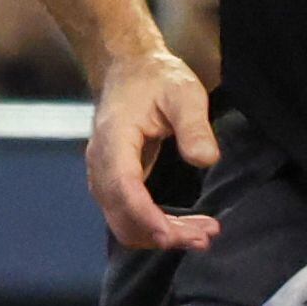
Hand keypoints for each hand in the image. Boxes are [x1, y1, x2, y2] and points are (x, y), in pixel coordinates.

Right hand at [89, 43, 222, 250]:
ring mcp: (103, 175)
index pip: (123, 188)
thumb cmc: (157, 79)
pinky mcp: (114, 181)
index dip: (146, 217)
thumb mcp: (184, 93)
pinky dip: (153, 227)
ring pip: (123, 222)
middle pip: (122, 214)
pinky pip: (127, 215)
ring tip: (203, 235)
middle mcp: (101, 163)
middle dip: (161, 234)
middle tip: (206, 236)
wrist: (130, 69)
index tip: (173, 236)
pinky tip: (185, 228)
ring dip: (159, 236)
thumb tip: (205, 159)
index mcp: (114, 140)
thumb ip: (194, 126)